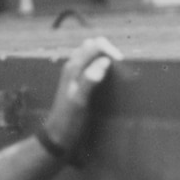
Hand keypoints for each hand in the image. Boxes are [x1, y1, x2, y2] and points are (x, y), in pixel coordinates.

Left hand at [40, 37, 122, 154]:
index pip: (94, 45)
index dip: (110, 49)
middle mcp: (72, 66)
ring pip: (91, 54)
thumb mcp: (80, 100)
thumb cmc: (69, 119)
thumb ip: (89, 80)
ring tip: (118, 70)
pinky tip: (109, 77)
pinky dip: (101, 65)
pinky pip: (90, 65)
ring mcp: (74, 74)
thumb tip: (104, 61)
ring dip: (104, 56)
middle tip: (121, 66)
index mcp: (74, 67)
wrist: (57, 134)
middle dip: (108, 50)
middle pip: (93, 46)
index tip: (122, 63)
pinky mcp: (77, 82)